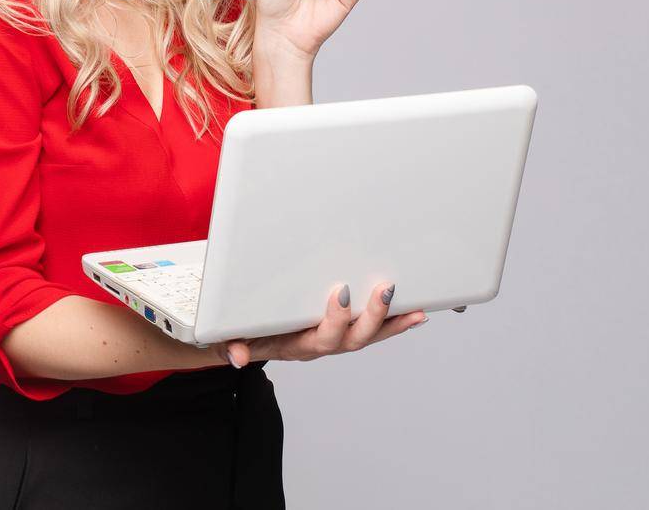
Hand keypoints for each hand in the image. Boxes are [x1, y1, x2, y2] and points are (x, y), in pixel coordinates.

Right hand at [216, 282, 426, 366]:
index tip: (342, 293)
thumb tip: (237, 357)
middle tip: (385, 291)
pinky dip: (395, 324)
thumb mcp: (232, 338)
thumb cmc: (244, 333)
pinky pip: (374, 331)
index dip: (334, 319)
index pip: (321, 338)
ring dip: (392, 323)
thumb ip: (233, 346)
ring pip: (368, 336)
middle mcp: (321, 345)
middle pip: (353, 339)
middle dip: (372, 317)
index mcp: (298, 345)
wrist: (248, 340)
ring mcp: (336, 339)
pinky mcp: (344, 331)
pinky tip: (415, 313)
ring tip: (416, 309)